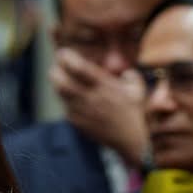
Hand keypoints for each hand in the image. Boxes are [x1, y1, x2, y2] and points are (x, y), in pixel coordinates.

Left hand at [49, 48, 147, 165]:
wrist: (130, 140)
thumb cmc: (135, 112)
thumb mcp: (138, 89)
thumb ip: (130, 75)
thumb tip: (123, 71)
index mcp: (104, 86)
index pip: (80, 68)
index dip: (67, 58)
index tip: (63, 53)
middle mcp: (90, 98)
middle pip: (61, 82)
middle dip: (55, 71)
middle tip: (56, 66)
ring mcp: (82, 111)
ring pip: (60, 94)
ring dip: (57, 84)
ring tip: (60, 78)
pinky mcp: (78, 123)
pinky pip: (66, 107)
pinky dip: (66, 100)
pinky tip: (70, 96)